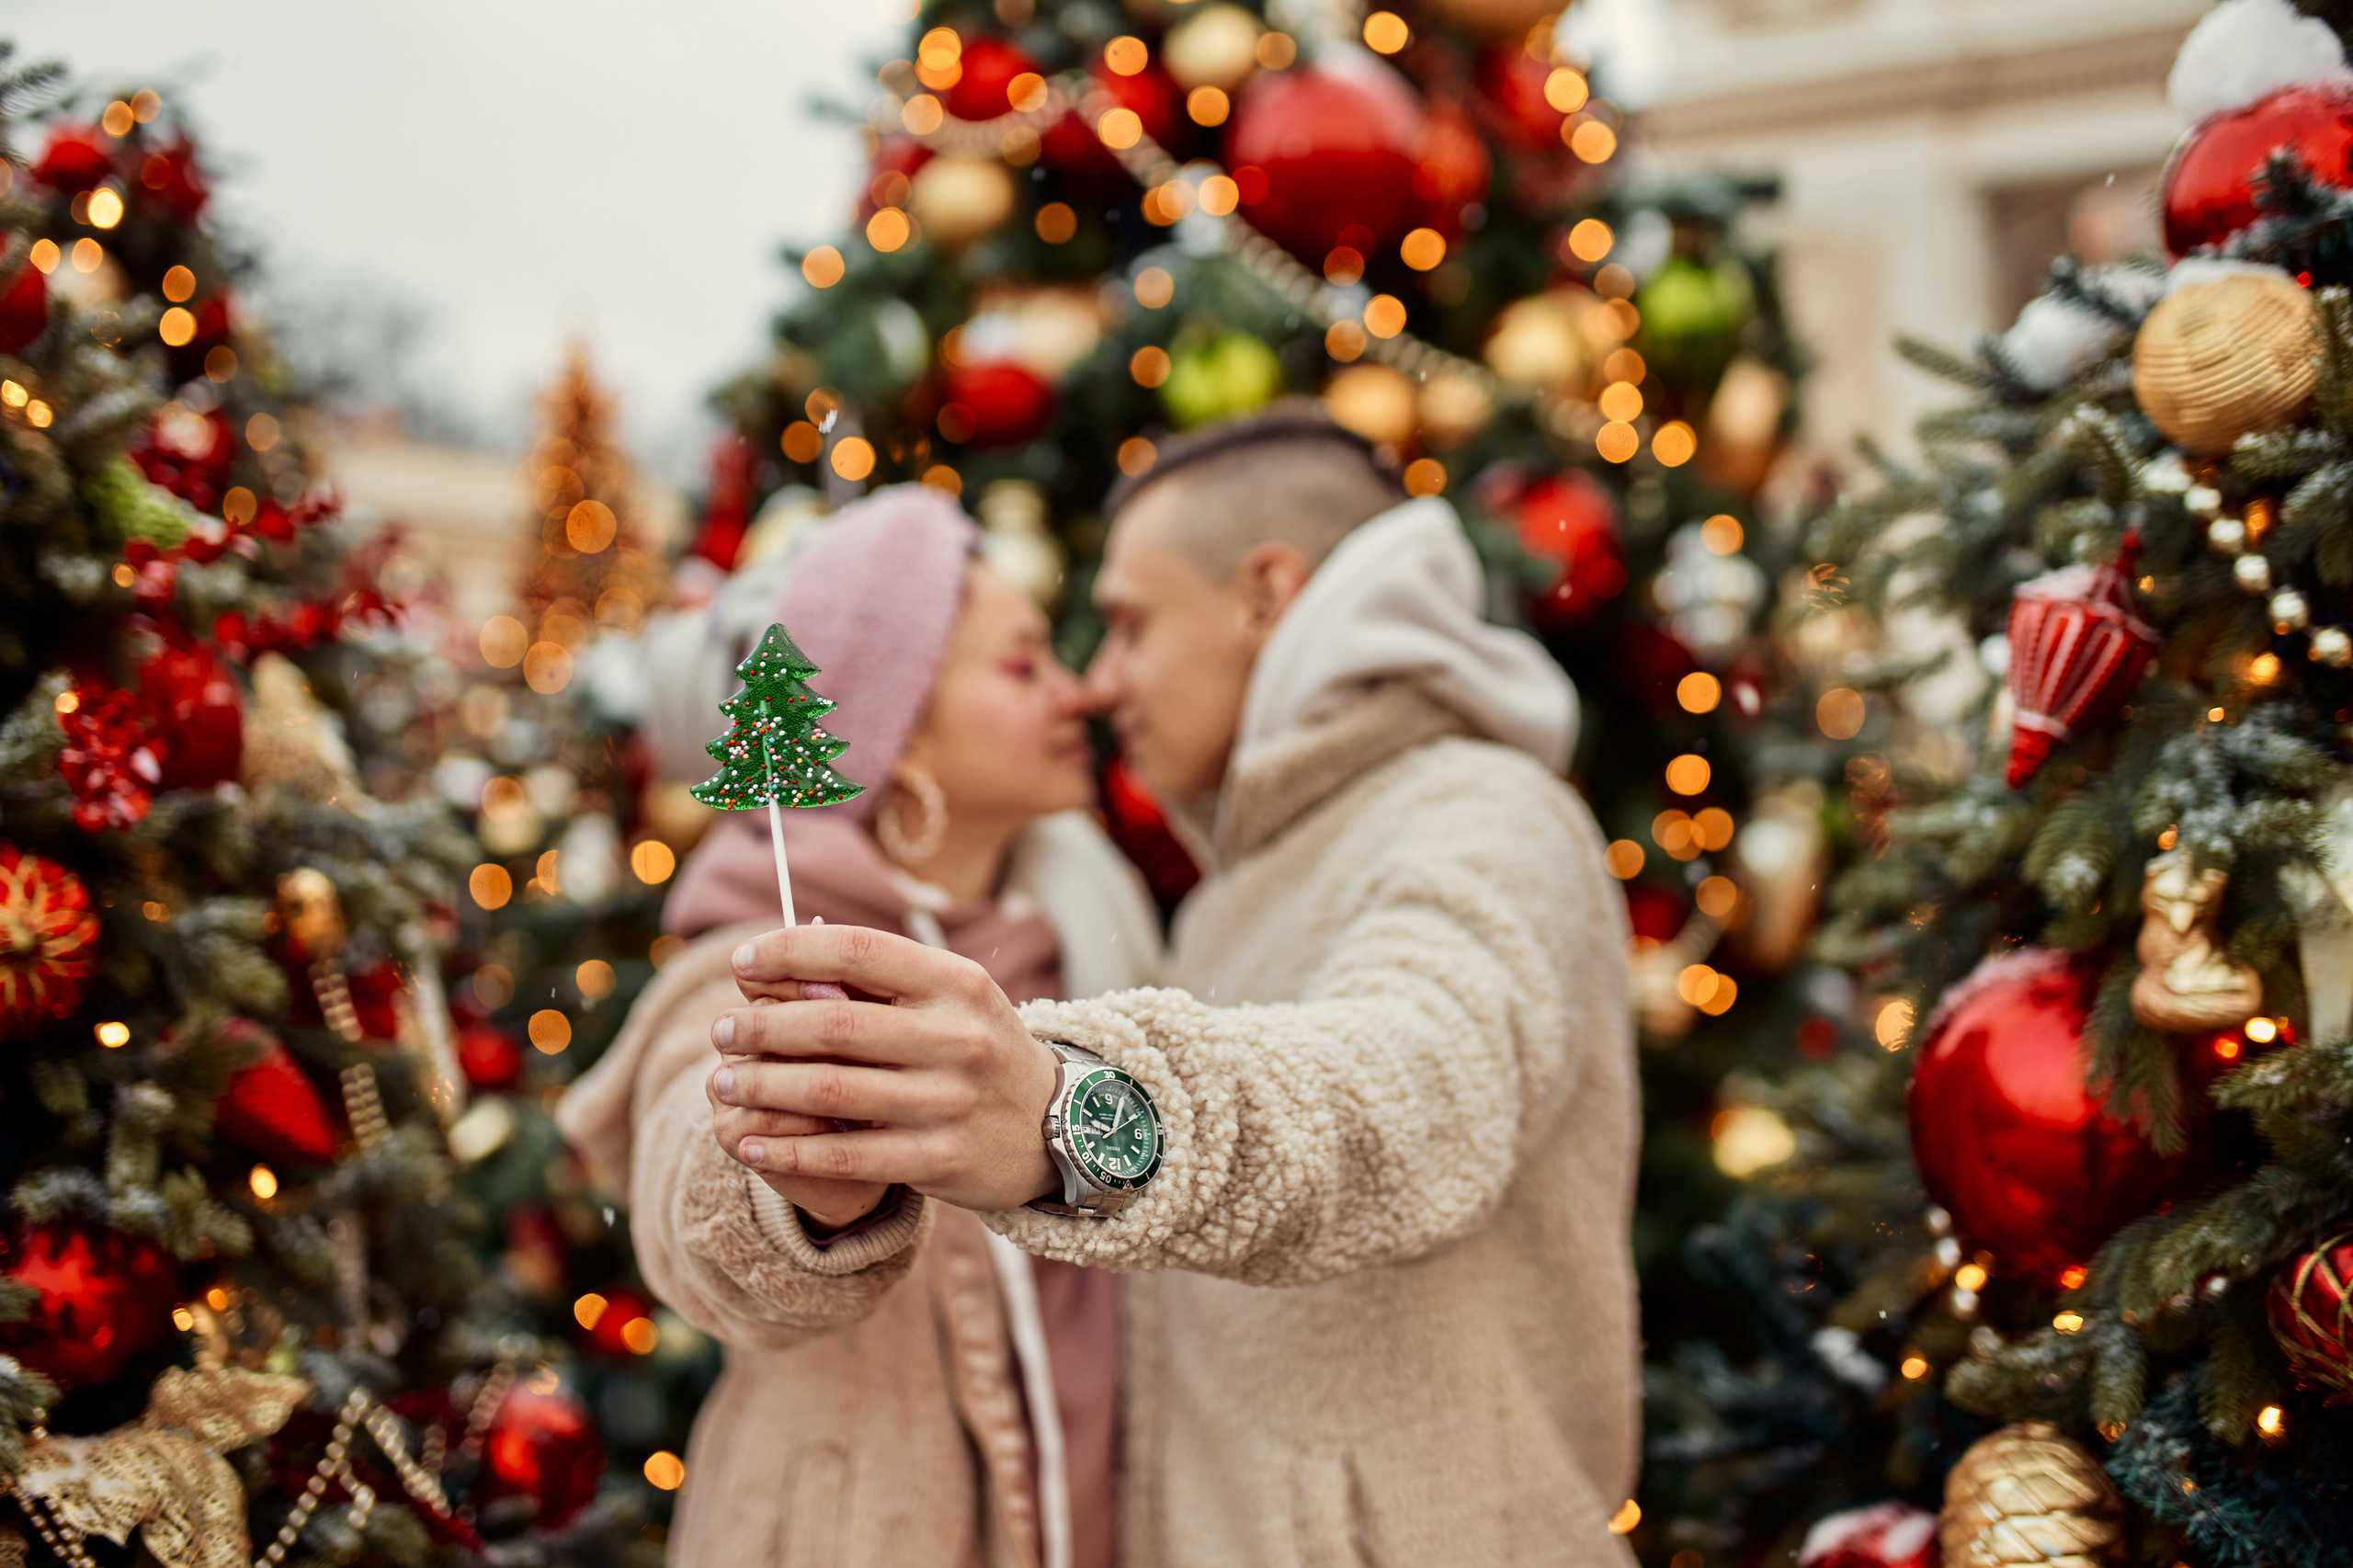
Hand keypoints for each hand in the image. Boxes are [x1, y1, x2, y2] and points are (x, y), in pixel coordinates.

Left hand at [707, 923, 1059, 1213]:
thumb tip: (781, 968)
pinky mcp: (939, 1159)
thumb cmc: (981, 1050)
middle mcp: (957, 1038)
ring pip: (830, 1092)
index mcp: (957, 983)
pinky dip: (790, 1150)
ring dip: (762, 1086)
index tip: (742, 961)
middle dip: (761, 1026)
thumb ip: (879, 983)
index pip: (860, 950)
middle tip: (722, 1031)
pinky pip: (846, 1156)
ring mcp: (949, 1102)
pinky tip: (752, 1143)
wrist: (1061, 1129)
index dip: (790, 951)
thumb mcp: (953, 1000)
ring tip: (724, 1082)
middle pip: (834, 1025)